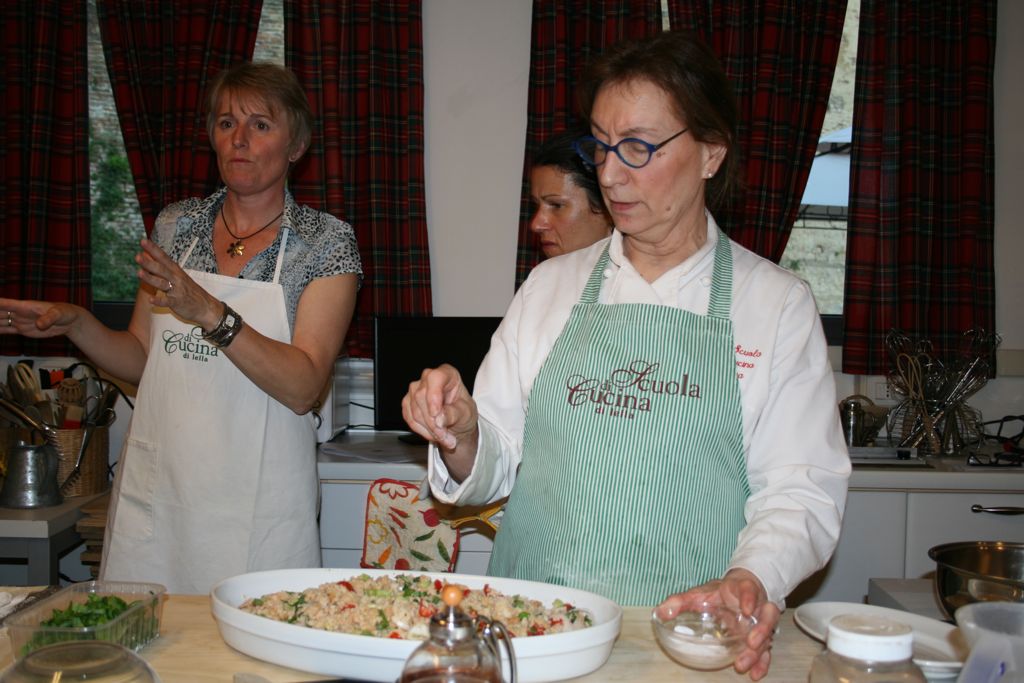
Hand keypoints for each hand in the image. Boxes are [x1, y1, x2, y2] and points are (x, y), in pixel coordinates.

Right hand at [0, 298, 82, 338]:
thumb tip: (40, 324)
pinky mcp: (21, 329)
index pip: (5, 304)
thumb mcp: (59, 314)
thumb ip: (49, 318)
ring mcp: (19, 321)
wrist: (69, 321)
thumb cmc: (64, 313)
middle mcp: (18, 313)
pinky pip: (5, 330)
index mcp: (25, 306)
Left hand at [135, 239, 219, 329]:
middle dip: (149, 263)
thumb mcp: (178, 276)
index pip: (163, 257)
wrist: (206, 306)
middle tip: (137, 256)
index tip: (143, 241)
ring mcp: (177, 290)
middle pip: (161, 269)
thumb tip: (147, 258)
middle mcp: (176, 279)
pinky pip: (168, 301)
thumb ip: (163, 268)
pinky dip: (159, 300)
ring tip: (139, 273)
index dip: (153, 249)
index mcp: (176, 271)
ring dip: (151, 278)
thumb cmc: (189, 290)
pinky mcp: (178, 302)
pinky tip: (151, 299)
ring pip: (162, 283)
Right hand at [401, 364, 477, 450]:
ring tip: (442, 436)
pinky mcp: (408, 402)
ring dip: (428, 429)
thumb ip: (453, 414)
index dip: (433, 396)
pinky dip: (421, 430)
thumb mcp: (466, 413)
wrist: (457, 423)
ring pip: (414, 411)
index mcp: (447, 374)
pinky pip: (409, 418)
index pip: (435, 378)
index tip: (436, 414)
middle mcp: (429, 378)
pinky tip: (432, 434)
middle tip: (445, 435)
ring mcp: (416, 389)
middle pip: (421, 397)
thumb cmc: (463, 412)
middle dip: (433, 422)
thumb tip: (439, 419)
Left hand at [655, 569, 780, 679]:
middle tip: (750, 642)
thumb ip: (680, 601)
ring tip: (744, 663)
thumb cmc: (720, 592)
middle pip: (767, 615)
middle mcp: (757, 606)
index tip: (745, 609)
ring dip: (759, 650)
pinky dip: (763, 662)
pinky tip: (755, 674)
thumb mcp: (699, 593)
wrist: (739, 590)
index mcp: (742, 590)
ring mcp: (761, 622)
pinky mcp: (761, 636)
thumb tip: (660, 612)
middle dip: (761, 630)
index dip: (749, 598)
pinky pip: (766, 650)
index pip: (749, 590)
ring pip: (768, 634)